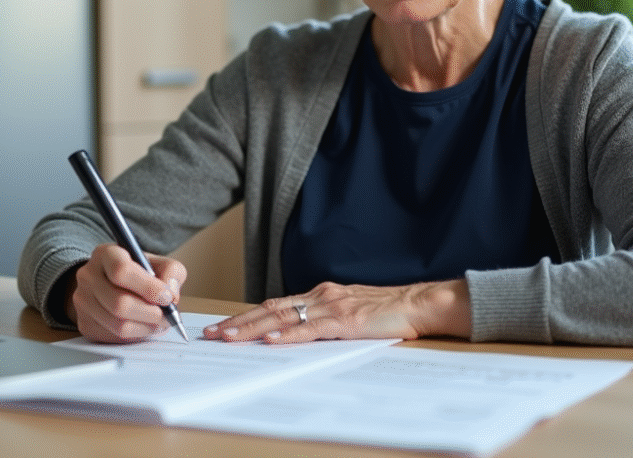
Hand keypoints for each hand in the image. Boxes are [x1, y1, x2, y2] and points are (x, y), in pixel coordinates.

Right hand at [65, 243, 187, 342]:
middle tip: (167, 316)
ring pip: (118, 325)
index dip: (148, 288)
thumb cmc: (138, 273)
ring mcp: (82, 301)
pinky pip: (113, 338)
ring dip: (146, 328)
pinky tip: (144, 327)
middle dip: (150, 314)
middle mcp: (88, 276)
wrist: (111, 284)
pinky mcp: (84, 323)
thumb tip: (170, 293)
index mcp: (106, 254)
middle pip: (119, 303)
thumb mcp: (158, 263)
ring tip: (159, 323)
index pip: (121, 271)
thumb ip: (171, 271)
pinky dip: (135, 337)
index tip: (166, 297)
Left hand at [202, 279, 471, 343]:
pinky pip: (309, 328)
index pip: (276, 305)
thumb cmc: (389, 311)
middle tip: (213, 334)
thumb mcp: (351, 312)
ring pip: (283, 317)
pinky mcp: (345, 320)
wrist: (419, 303)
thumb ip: (327, 319)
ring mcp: (332, 306)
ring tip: (229, 338)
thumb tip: (301, 334)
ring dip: (252, 328)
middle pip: (270, 308)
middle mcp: (321, 295)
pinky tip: (269, 339)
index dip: (247, 316)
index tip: (225, 327)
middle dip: (239, 322)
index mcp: (321, 294)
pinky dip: (287, 334)